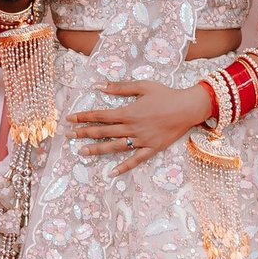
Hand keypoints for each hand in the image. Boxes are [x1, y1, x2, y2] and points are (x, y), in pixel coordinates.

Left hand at [70, 81, 215, 176]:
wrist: (188, 107)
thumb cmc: (166, 94)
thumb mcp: (143, 86)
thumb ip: (120, 87)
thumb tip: (99, 85)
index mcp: (128, 112)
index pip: (100, 116)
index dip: (83, 117)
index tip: (70, 119)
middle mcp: (132, 128)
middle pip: (103, 131)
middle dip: (84, 133)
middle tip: (68, 135)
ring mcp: (142, 140)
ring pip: (115, 146)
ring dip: (97, 149)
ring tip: (82, 152)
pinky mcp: (152, 148)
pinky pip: (135, 160)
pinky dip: (124, 167)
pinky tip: (112, 173)